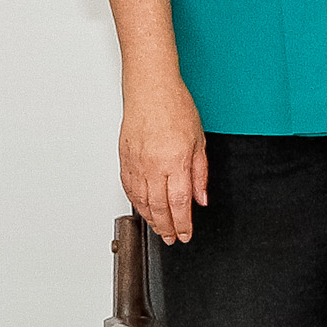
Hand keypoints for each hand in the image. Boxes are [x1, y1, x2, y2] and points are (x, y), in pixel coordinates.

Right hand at [120, 67, 206, 244]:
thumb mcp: (198, 141)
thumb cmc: (175, 107)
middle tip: (171, 238)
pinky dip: (136, 202)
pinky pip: (129, 187)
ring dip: (151, 218)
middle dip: (166, 227)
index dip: (182, 224)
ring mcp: (137, 162)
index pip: (180, 203)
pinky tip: (142, 208)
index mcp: (175, 161)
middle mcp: (154, 165)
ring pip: (142, 201)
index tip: (185, 234)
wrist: (150, 88)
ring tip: (158, 228)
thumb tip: (201, 198)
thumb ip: (200, 173)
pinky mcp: (125, 158)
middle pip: (159, 207)